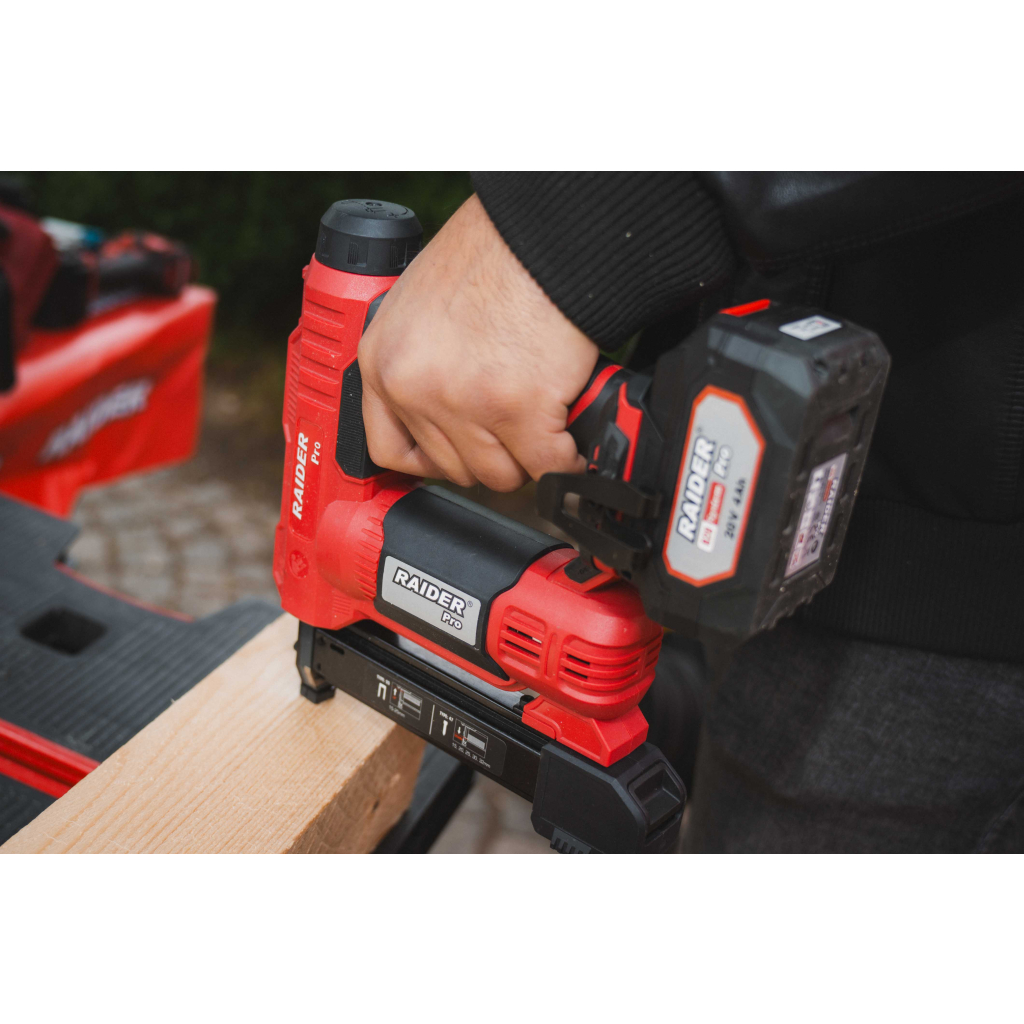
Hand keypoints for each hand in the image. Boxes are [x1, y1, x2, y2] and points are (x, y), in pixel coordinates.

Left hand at [359, 194, 598, 490]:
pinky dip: (565, 459)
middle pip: (453, 468)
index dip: (432, 461)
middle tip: (515, 428)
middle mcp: (415, 386)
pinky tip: (569, 436)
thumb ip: (420, 362)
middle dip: (491, 453)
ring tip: (543, 424)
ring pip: (500, 475)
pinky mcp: (519, 409)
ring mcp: (465, 401)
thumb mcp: (421, 306)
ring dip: (528, 458)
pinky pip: (546, 466)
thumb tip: (440, 413)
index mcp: (384, 361)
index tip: (458, 456)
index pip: (389, 449)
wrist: (542, 234)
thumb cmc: (494, 257)